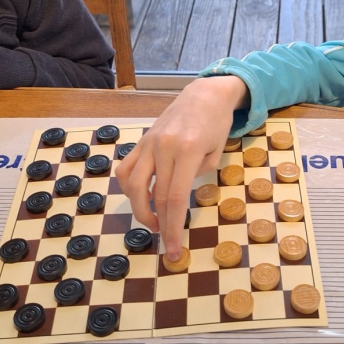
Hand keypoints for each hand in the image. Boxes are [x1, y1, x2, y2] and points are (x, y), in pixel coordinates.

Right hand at [116, 76, 247, 260]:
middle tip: (167, 243)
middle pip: (154, 196)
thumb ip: (198, 176)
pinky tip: (142, 197)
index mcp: (188, 150)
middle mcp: (164, 147)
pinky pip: (126, 168)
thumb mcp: (217, 153)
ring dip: (140, 209)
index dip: (174, 227)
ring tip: (154, 221)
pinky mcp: (141, 141)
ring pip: (132, 184)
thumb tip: (177, 196)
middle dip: (160, 226)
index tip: (175, 249)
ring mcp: (149, 143)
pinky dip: (129, 188)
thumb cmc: (217, 124)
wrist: (204, 94)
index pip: (175, 198)